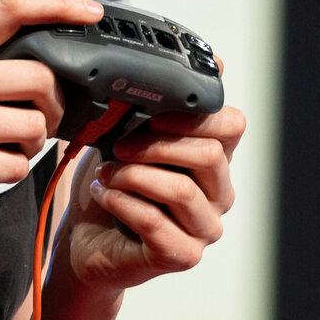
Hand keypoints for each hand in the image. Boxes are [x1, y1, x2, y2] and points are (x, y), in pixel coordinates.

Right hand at [0, 0, 103, 219]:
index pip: (11, 7)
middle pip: (41, 77)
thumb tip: (38, 56)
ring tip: (6, 142)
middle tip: (40, 113)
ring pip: (35, 126)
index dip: (59, 4)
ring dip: (33, 140)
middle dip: (53, 100)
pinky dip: (12, 169)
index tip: (90, 11)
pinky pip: (16, 166)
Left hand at [57, 104, 245, 293]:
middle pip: (209, 155)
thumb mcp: (127, 138)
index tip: (152, 115)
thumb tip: (193, 64)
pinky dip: (121, 201)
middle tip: (118, 146)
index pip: (232, 126)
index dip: (195, 115)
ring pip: (182, 189)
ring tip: (104, 173)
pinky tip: (103, 193)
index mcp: (213, 160)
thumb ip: (154, 107)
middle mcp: (219, 195)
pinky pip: (155, 222)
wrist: (86, 241)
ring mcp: (204, 228)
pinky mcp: (183, 255)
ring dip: (133, 175)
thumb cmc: (113, 186)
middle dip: (156, 145)